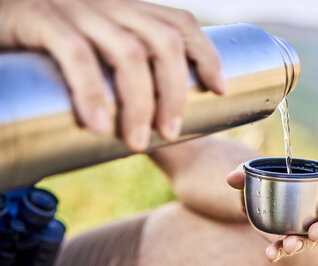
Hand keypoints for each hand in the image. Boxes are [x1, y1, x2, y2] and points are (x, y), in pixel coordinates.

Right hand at [0, 0, 224, 151]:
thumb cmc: (46, 48)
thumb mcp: (94, 50)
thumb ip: (119, 71)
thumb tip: (150, 126)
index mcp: (126, 9)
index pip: (180, 22)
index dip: (207, 54)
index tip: (220, 89)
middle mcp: (108, 2)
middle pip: (163, 42)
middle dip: (175, 92)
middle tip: (170, 131)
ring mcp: (75, 7)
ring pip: (128, 52)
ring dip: (141, 103)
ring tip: (136, 142)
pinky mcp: (39, 17)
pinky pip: (76, 55)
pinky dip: (91, 93)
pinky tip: (96, 125)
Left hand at [227, 165, 317, 261]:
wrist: (254, 197)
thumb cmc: (264, 178)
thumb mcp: (256, 173)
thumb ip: (245, 173)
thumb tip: (233, 177)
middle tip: (313, 233)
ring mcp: (308, 228)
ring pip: (316, 241)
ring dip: (304, 245)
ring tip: (290, 246)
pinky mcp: (292, 240)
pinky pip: (291, 249)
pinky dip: (281, 252)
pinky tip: (271, 254)